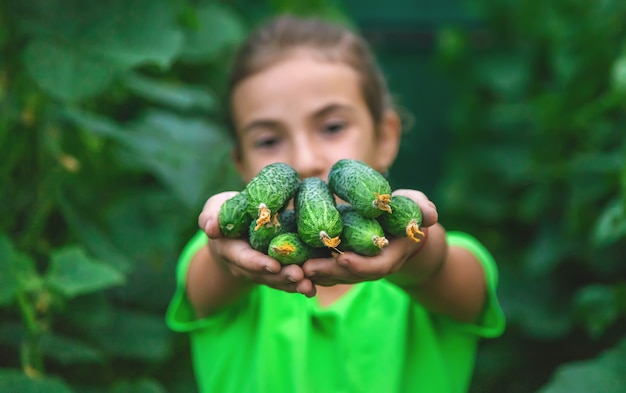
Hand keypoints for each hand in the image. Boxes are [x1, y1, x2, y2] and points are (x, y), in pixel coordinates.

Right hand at [198, 191, 316, 296]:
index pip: (245, 258)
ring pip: (278, 281)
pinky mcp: (276, 271)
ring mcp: (262, 271)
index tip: (273, 265)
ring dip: (294, 285)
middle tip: (299, 275)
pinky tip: (313, 289)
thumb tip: (210, 227)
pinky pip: (287, 280)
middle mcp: (246, 266)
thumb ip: (210, 217)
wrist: (232, 230)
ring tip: (309, 286)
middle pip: (265, 274)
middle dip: (282, 276)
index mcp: (232, 250)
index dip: (258, 263)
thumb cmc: (224, 214)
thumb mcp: (214, 210)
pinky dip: (300, 285)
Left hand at [301, 189, 437, 285]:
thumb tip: (431, 214)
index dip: (360, 265)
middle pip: (348, 275)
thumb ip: (422, 209)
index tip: (344, 259)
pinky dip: (307, 266)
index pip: (375, 267)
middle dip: (328, 272)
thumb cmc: (406, 212)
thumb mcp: (416, 207)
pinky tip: (289, 261)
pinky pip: (323, 268)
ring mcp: (354, 267)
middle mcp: (370, 267)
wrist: (397, 227)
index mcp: (389, 257)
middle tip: (307, 266)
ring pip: (332, 275)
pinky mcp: (339, 261)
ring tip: (293, 266)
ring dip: (313, 273)